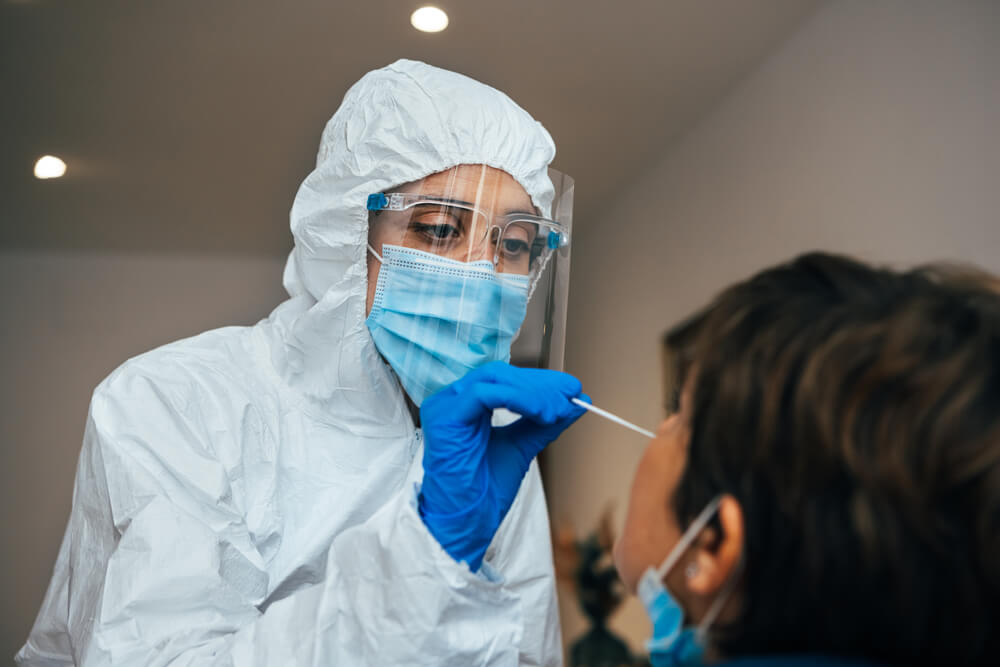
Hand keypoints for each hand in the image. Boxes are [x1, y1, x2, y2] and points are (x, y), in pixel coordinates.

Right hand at [419, 361, 587, 569]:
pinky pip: (484, 395)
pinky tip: (538, 413)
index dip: (540, 381)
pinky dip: (516, 399)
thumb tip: (575, 401)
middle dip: (540, 384)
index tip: (572, 389)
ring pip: (494, 379)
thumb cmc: (484, 491)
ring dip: (532, 392)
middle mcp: (451, 401)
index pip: (504, 379)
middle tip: (571, 395)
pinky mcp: (444, 417)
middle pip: (501, 374)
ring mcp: (444, 406)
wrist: (466, 522)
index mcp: (466, 406)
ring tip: (556, 411)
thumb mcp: (522, 446)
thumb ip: (544, 423)